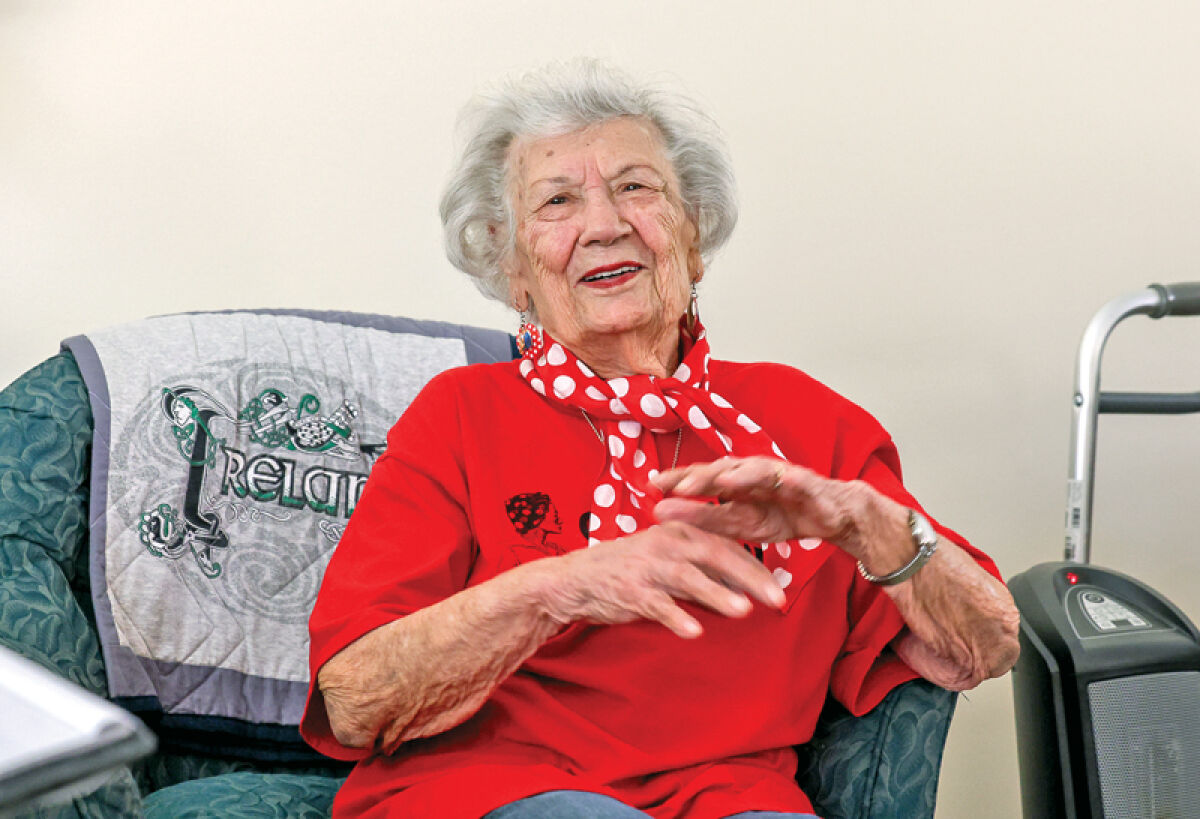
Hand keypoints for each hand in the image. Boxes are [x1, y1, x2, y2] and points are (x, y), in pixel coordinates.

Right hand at [531, 521, 785, 638]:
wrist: (577, 580)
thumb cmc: (630, 569)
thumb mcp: (667, 560)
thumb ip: (702, 571)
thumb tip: (744, 590)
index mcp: (679, 533)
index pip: (726, 546)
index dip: (756, 566)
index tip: (781, 586)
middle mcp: (666, 545)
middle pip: (716, 557)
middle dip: (750, 578)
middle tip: (778, 599)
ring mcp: (648, 568)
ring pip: (689, 578)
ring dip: (717, 594)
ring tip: (743, 610)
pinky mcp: (631, 591)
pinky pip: (658, 605)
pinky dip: (676, 618)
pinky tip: (695, 632)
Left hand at [651, 456, 873, 553]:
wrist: (834, 516)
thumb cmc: (785, 516)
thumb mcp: (742, 525)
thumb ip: (707, 520)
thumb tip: (662, 514)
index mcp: (735, 483)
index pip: (700, 479)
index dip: (676, 480)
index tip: (649, 485)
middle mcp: (752, 473)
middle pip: (719, 470)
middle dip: (695, 477)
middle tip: (668, 486)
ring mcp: (778, 474)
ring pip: (749, 470)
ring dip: (728, 475)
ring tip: (707, 483)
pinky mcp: (804, 482)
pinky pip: (789, 479)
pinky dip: (775, 479)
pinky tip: (759, 481)